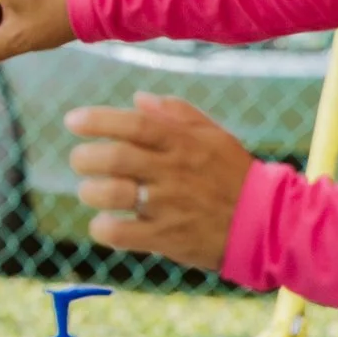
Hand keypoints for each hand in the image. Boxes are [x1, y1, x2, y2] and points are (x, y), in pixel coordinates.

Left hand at [66, 92, 256, 272]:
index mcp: (182, 142)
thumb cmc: (235, 175)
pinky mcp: (166, 237)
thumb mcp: (213, 135)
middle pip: (115, 158)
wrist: (264, 223)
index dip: (98, 120)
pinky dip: (102, 228)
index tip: (72, 121)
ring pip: (112, 194)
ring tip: (91, 191)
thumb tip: (138, 99)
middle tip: (79, 160)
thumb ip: (176, 114)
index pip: (134, 123)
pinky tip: (104, 224)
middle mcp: (172, 171)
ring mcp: (168, 205)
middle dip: (85, 157)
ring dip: (90, 191)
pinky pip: (120, 233)